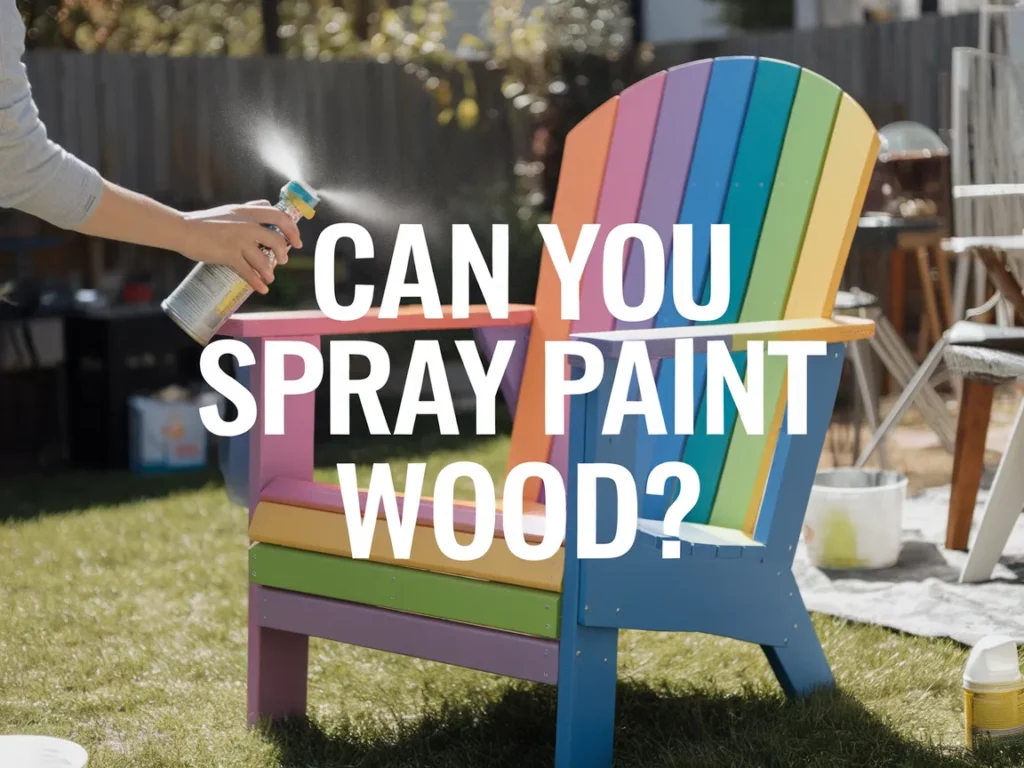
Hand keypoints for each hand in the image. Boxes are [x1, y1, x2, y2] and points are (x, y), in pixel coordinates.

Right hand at [179, 200, 303, 293]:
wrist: (184, 229)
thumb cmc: (206, 221)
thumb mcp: (231, 209)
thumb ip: (251, 207)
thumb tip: (268, 205)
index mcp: (248, 212)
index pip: (279, 216)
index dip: (292, 229)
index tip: (296, 240)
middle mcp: (247, 225)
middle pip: (277, 240)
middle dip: (284, 253)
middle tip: (284, 260)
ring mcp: (239, 240)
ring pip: (264, 260)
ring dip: (270, 271)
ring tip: (270, 277)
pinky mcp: (229, 255)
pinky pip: (249, 272)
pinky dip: (257, 283)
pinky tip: (262, 289)